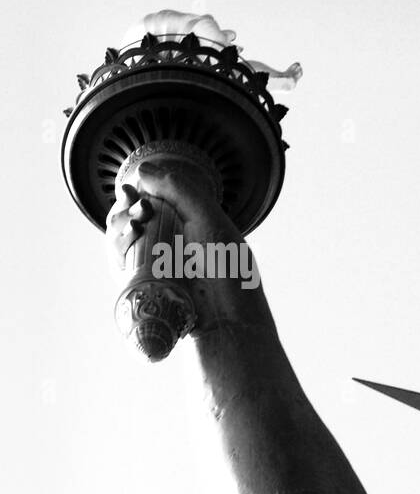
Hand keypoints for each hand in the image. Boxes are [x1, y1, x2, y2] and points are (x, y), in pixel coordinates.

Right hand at [103, 161, 261, 332]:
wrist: (228, 323)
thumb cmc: (228, 274)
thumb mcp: (211, 222)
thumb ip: (182, 191)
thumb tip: (143, 170)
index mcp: (192, 229)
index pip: (156, 202)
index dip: (141, 193)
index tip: (134, 189)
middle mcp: (172, 247)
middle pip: (133, 218)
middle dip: (126, 207)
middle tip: (132, 204)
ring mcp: (155, 267)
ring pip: (122, 239)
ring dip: (119, 224)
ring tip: (132, 221)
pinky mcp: (142, 288)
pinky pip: (120, 263)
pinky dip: (117, 247)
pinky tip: (127, 235)